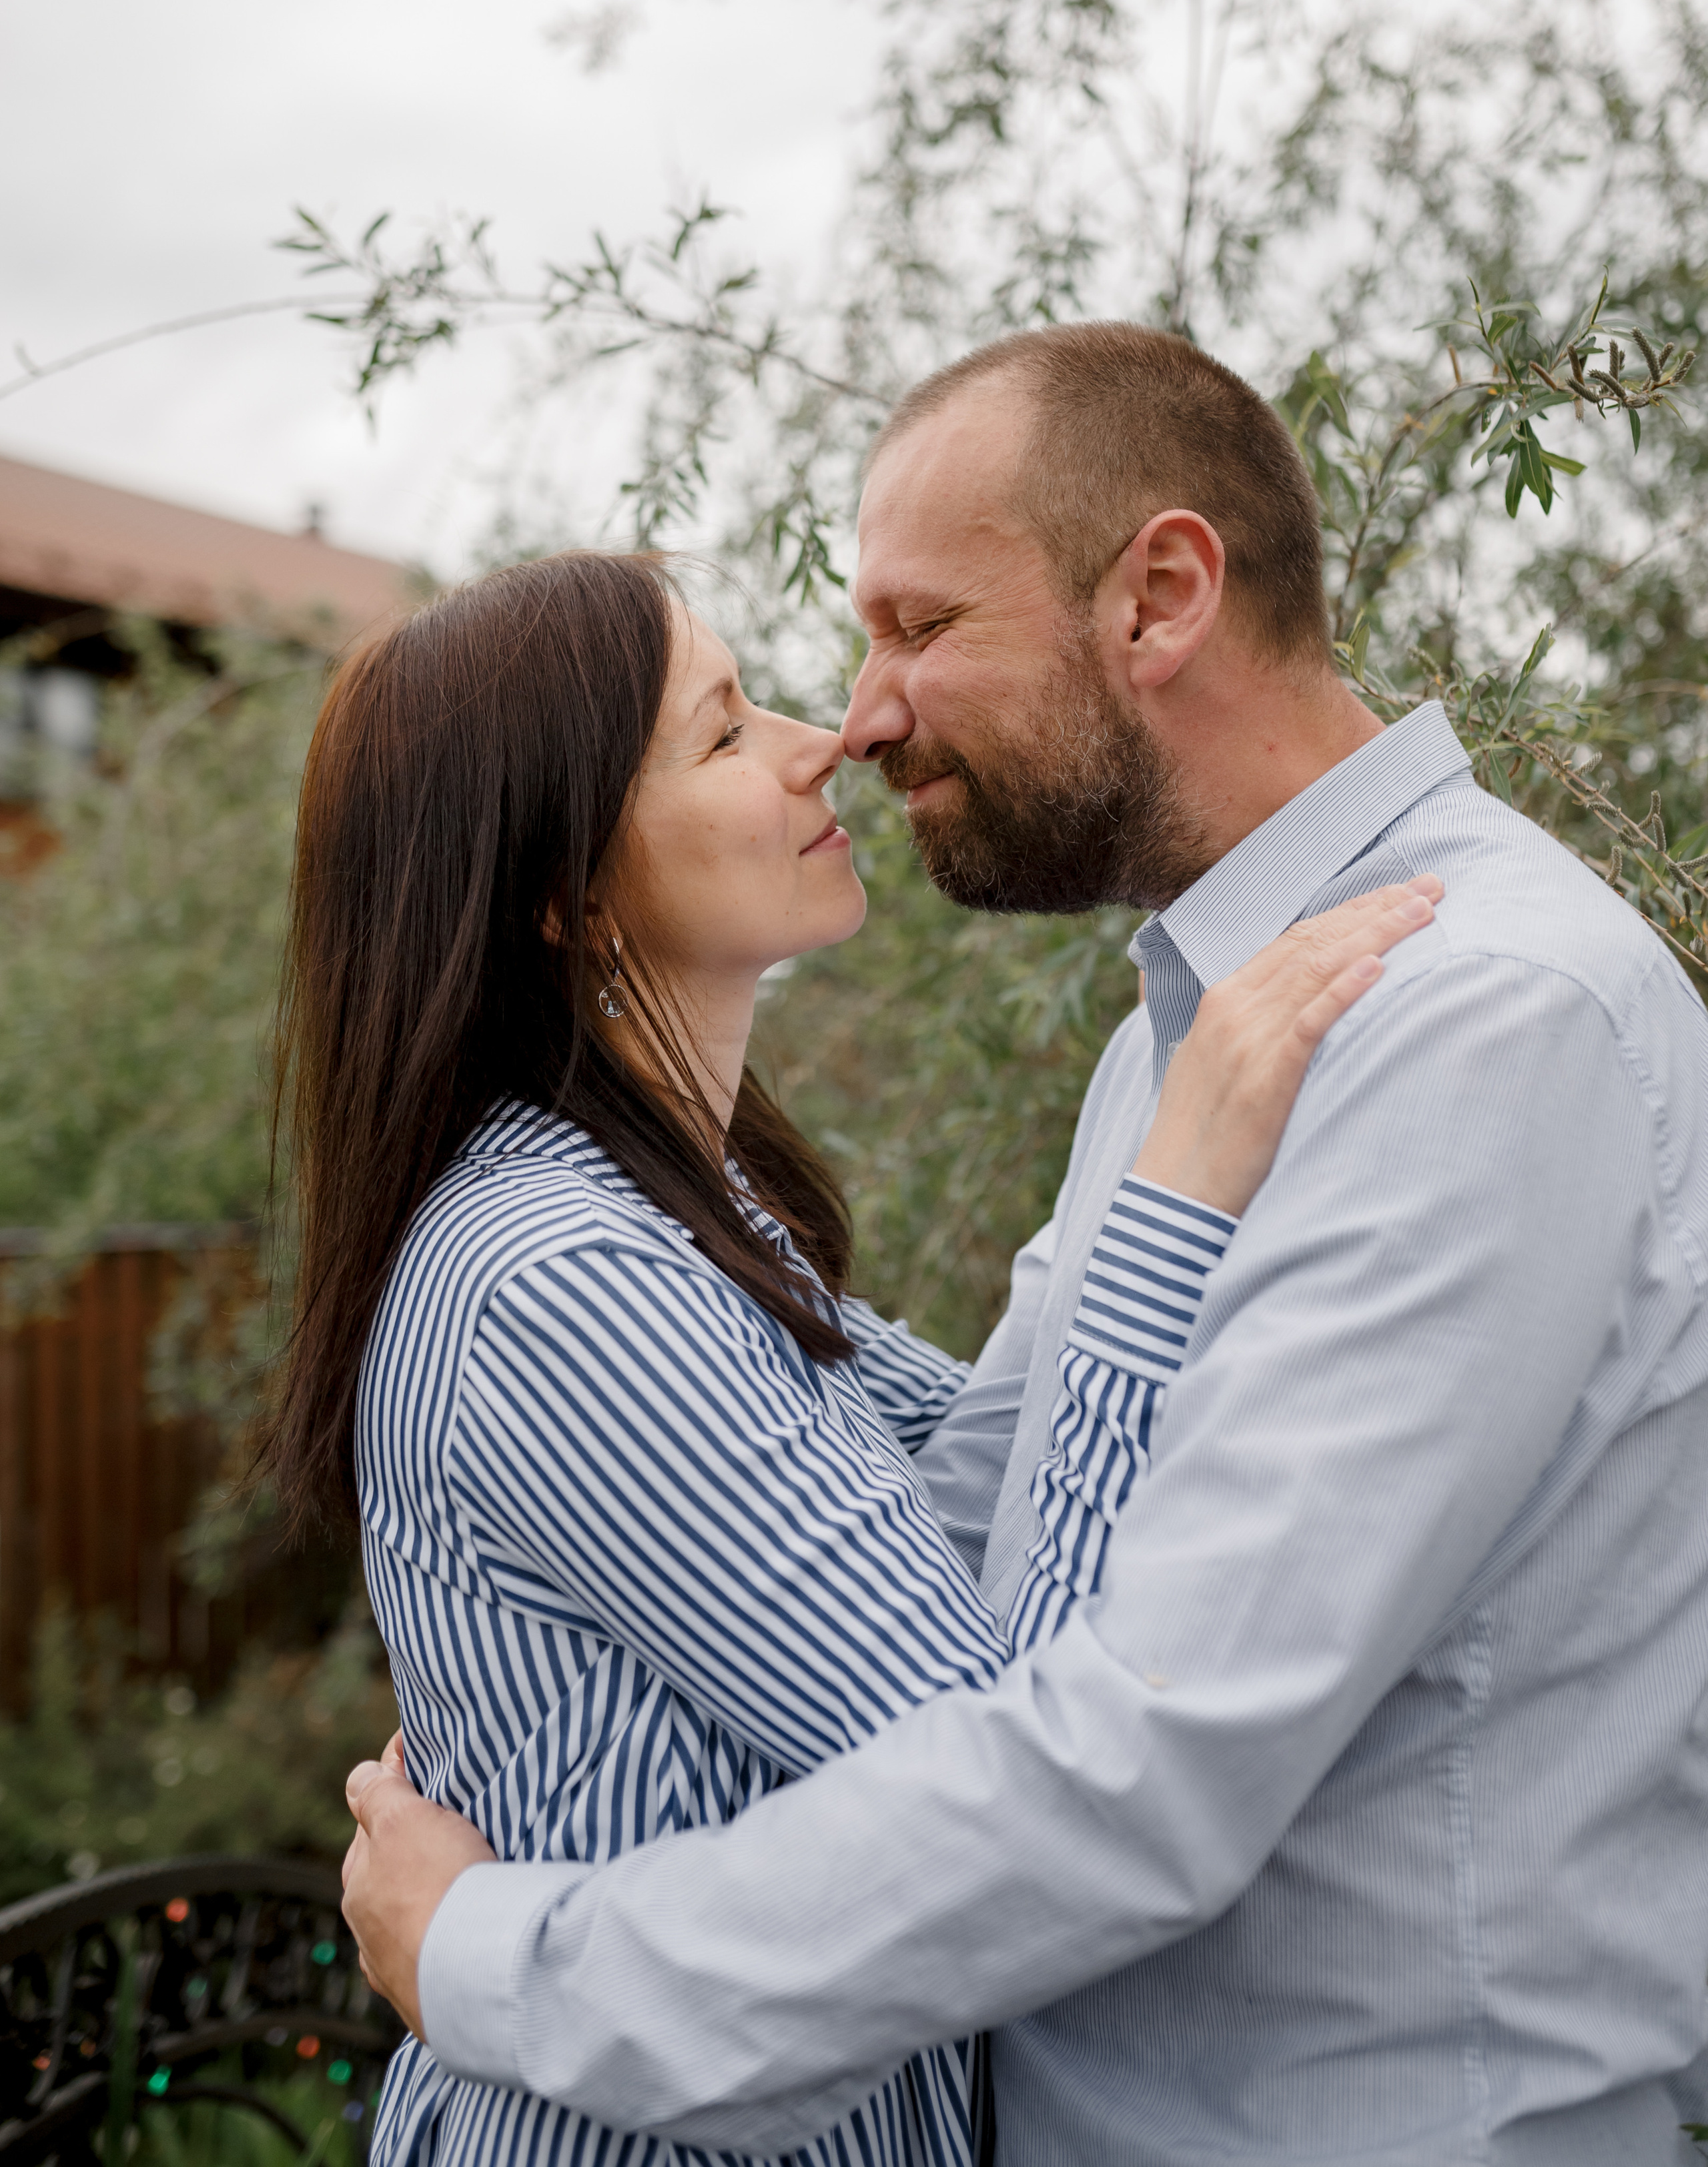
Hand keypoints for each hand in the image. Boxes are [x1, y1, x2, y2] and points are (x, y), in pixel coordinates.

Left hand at [341, 1730, 496, 2039]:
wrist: (481, 1971)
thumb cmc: (439, 1886)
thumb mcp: (402, 1818)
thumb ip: (376, 1792)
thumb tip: (360, 1776)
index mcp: (357, 1883)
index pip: (372, 1824)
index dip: (398, 1795)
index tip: (428, 1773)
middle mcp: (368, 1931)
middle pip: (388, 1873)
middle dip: (411, 1852)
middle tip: (452, 1830)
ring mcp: (398, 1971)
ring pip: (411, 1918)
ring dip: (429, 1900)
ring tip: (465, 1885)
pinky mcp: (431, 2000)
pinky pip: (436, 1956)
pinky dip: (446, 1940)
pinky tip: (464, 1934)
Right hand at [1133, 875, 1443, 1216]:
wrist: (1175, 1190)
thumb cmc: (1204, 1134)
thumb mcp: (1219, 1061)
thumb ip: (1255, 1025)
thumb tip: (1302, 1007)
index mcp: (1224, 999)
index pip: (1296, 938)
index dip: (1351, 910)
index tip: (1398, 893)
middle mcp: (1234, 1008)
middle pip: (1314, 942)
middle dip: (1376, 909)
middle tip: (1430, 888)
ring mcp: (1248, 1040)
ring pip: (1319, 970)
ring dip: (1376, 936)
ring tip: (1423, 913)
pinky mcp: (1266, 1078)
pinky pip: (1311, 1023)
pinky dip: (1345, 991)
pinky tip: (1379, 968)